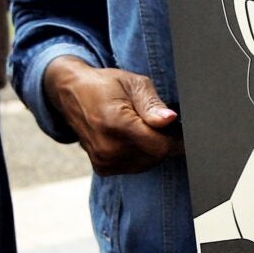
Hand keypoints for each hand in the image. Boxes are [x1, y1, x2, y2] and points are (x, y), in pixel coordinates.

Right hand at [42, 56, 179, 175]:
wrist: (72, 93)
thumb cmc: (106, 85)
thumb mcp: (133, 84)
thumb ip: (152, 104)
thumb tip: (170, 119)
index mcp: (116, 124)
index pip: (161, 146)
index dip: (177, 138)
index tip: (181, 127)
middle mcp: (108, 148)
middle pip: (156, 156)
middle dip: (164, 141)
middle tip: (157, 122)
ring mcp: (103, 161)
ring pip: (148, 163)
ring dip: (152, 149)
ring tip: (141, 127)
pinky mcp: (102, 168)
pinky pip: (135, 167)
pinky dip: (140, 155)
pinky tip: (131, 139)